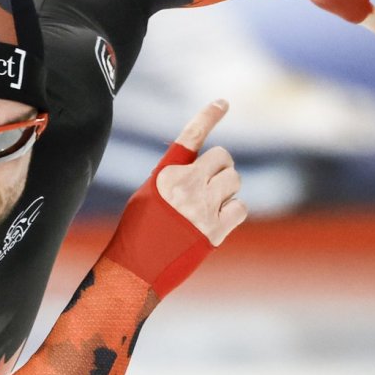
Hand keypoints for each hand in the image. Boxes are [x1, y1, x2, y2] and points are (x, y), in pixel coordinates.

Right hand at [102, 100, 244, 297]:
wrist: (134, 272)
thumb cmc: (136, 234)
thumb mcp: (146, 197)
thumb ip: (173, 179)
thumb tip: (202, 172)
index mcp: (166, 174)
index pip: (191, 137)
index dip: (208, 116)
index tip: (223, 102)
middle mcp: (185, 186)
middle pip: (223, 158)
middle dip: (222, 168)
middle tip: (212, 184)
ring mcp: (201, 208)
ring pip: (235, 181)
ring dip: (228, 190)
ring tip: (210, 206)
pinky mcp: (214, 231)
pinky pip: (240, 208)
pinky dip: (233, 212)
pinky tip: (218, 222)